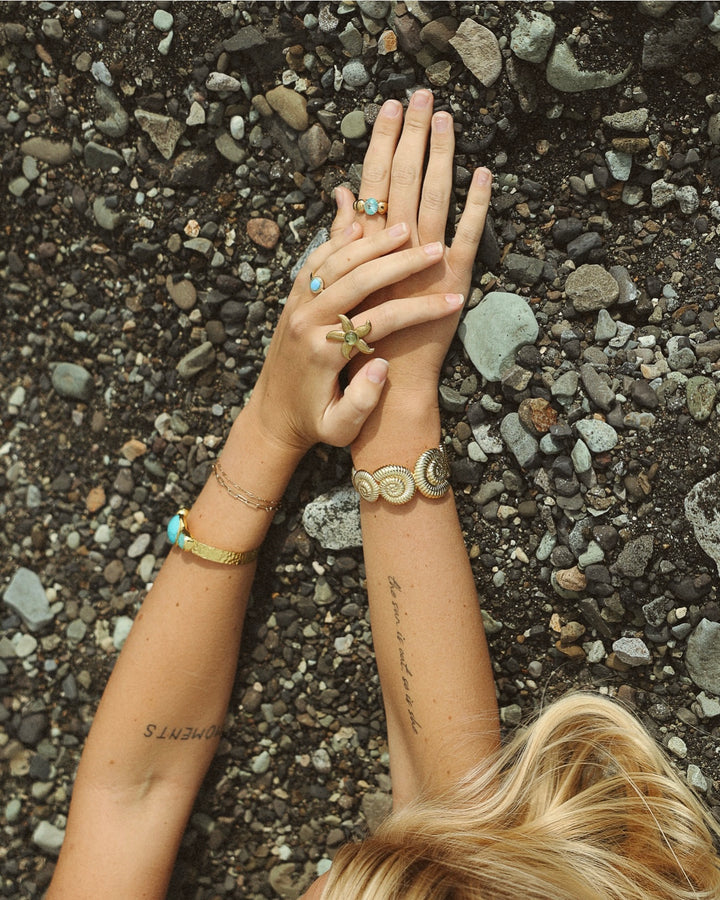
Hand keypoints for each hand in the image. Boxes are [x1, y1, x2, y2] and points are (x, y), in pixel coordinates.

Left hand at [243, 197, 465, 454]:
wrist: (271, 417)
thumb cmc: (313, 425)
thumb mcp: (339, 429)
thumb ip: (361, 402)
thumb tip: (382, 365)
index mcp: (324, 353)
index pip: (381, 320)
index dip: (420, 309)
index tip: (454, 302)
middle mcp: (307, 322)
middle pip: (358, 279)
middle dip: (400, 263)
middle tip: (435, 249)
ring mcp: (296, 307)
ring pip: (335, 262)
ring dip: (371, 243)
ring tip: (405, 229)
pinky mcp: (292, 300)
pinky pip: (314, 262)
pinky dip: (336, 242)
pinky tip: (361, 226)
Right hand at [347, 90, 491, 410]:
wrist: (380, 397)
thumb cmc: (350, 350)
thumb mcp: (335, 295)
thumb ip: (340, 243)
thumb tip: (343, 196)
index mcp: (360, 255)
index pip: (370, 186)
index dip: (381, 143)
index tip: (390, 107)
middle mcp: (390, 255)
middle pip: (400, 181)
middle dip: (411, 134)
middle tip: (421, 93)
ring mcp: (423, 268)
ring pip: (432, 199)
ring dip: (441, 155)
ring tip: (447, 117)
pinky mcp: (451, 286)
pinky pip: (469, 238)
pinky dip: (478, 205)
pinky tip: (484, 173)